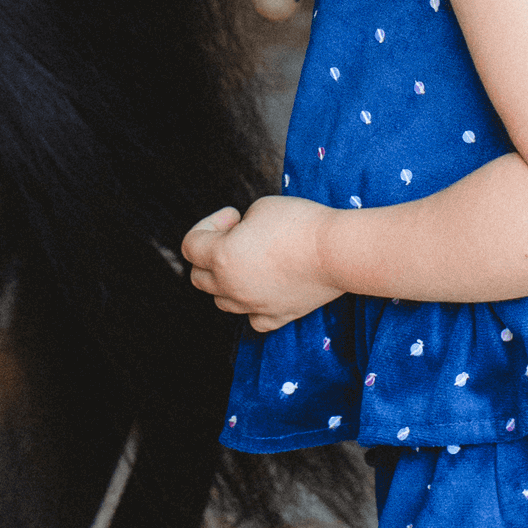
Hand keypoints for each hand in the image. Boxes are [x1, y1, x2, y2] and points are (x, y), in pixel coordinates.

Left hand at [180, 198, 342, 332]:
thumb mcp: (260, 207)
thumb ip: (238, 226)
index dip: (208, 225)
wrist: (337, 251)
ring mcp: (253, 306)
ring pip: (221, 302)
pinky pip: (253, 319)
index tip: (234, 217)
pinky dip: (252, 306)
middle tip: (238, 238)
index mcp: (221, 257)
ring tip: (251, 262)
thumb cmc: (300, 223)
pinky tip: (265, 288)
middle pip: (198, 278)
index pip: (190, 245)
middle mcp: (231, 287)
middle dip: (210, 255)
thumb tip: (239, 238)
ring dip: (227, 281)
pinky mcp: (277, 317)